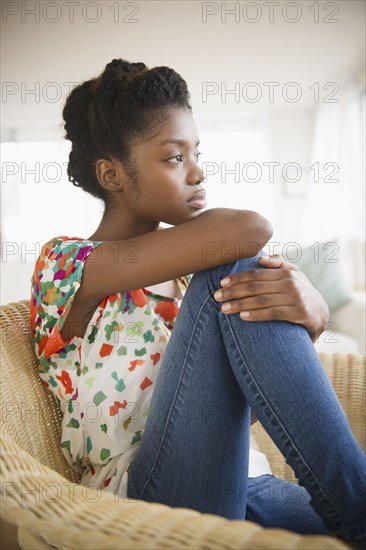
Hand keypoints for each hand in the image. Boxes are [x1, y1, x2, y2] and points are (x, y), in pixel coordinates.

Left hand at [213, 254, 328, 341]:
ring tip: (224, 309)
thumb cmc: (300, 292)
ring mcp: (295, 298)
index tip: (221, 283)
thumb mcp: (294, 274)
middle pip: (255, 286)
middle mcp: (290, 283)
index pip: (256, 274)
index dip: (238, 278)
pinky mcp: (299, 313)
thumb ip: (279, 264)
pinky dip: (256, 315)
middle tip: (216, 297)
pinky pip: (273, 314)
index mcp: (285, 272)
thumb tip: (262, 258)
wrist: (321, 313)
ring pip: (262, 300)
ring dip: (240, 304)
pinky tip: (242, 316)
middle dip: (234, 291)